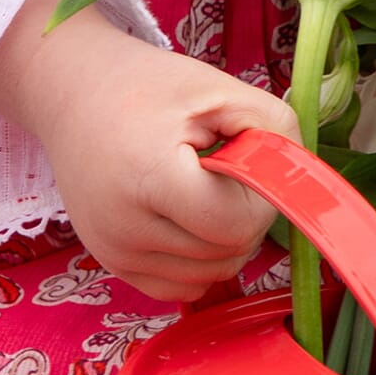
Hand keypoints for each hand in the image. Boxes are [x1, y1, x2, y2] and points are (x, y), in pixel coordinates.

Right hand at [0, 0, 295, 302]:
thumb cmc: (149, 87)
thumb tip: (302, 184)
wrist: (74, 93)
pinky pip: (182, 287)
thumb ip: (275, 130)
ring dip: (224, 239)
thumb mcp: (219, 89)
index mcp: (148, 176)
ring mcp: (114, 252)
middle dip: (244, 214)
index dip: (257, 196)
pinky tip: (188, 216)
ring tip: (202, 187)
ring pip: (210, 275)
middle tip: (224, 168)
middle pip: (227, 253)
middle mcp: (124, 227)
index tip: (243, 159)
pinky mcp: (112, 265)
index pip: (235, 224)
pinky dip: (200, 260)